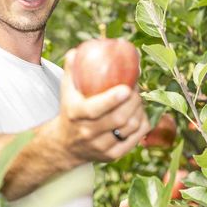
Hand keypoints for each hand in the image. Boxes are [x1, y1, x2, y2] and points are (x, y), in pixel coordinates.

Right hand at [55, 49, 150, 164]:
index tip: (126, 88)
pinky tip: (140, 113)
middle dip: (133, 101)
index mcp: (77, 115)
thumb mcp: (66, 92)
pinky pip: (136, 139)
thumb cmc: (69, 112)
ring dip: (139, 111)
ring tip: (138, 99)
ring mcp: (101, 147)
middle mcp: (89, 133)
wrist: (64, 146)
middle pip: (119, 118)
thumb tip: (77, 51)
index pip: (96, 110)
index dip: (113, 99)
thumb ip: (71, 71)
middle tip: (136, 88)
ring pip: (130, 128)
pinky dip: (142, 124)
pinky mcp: (112, 156)